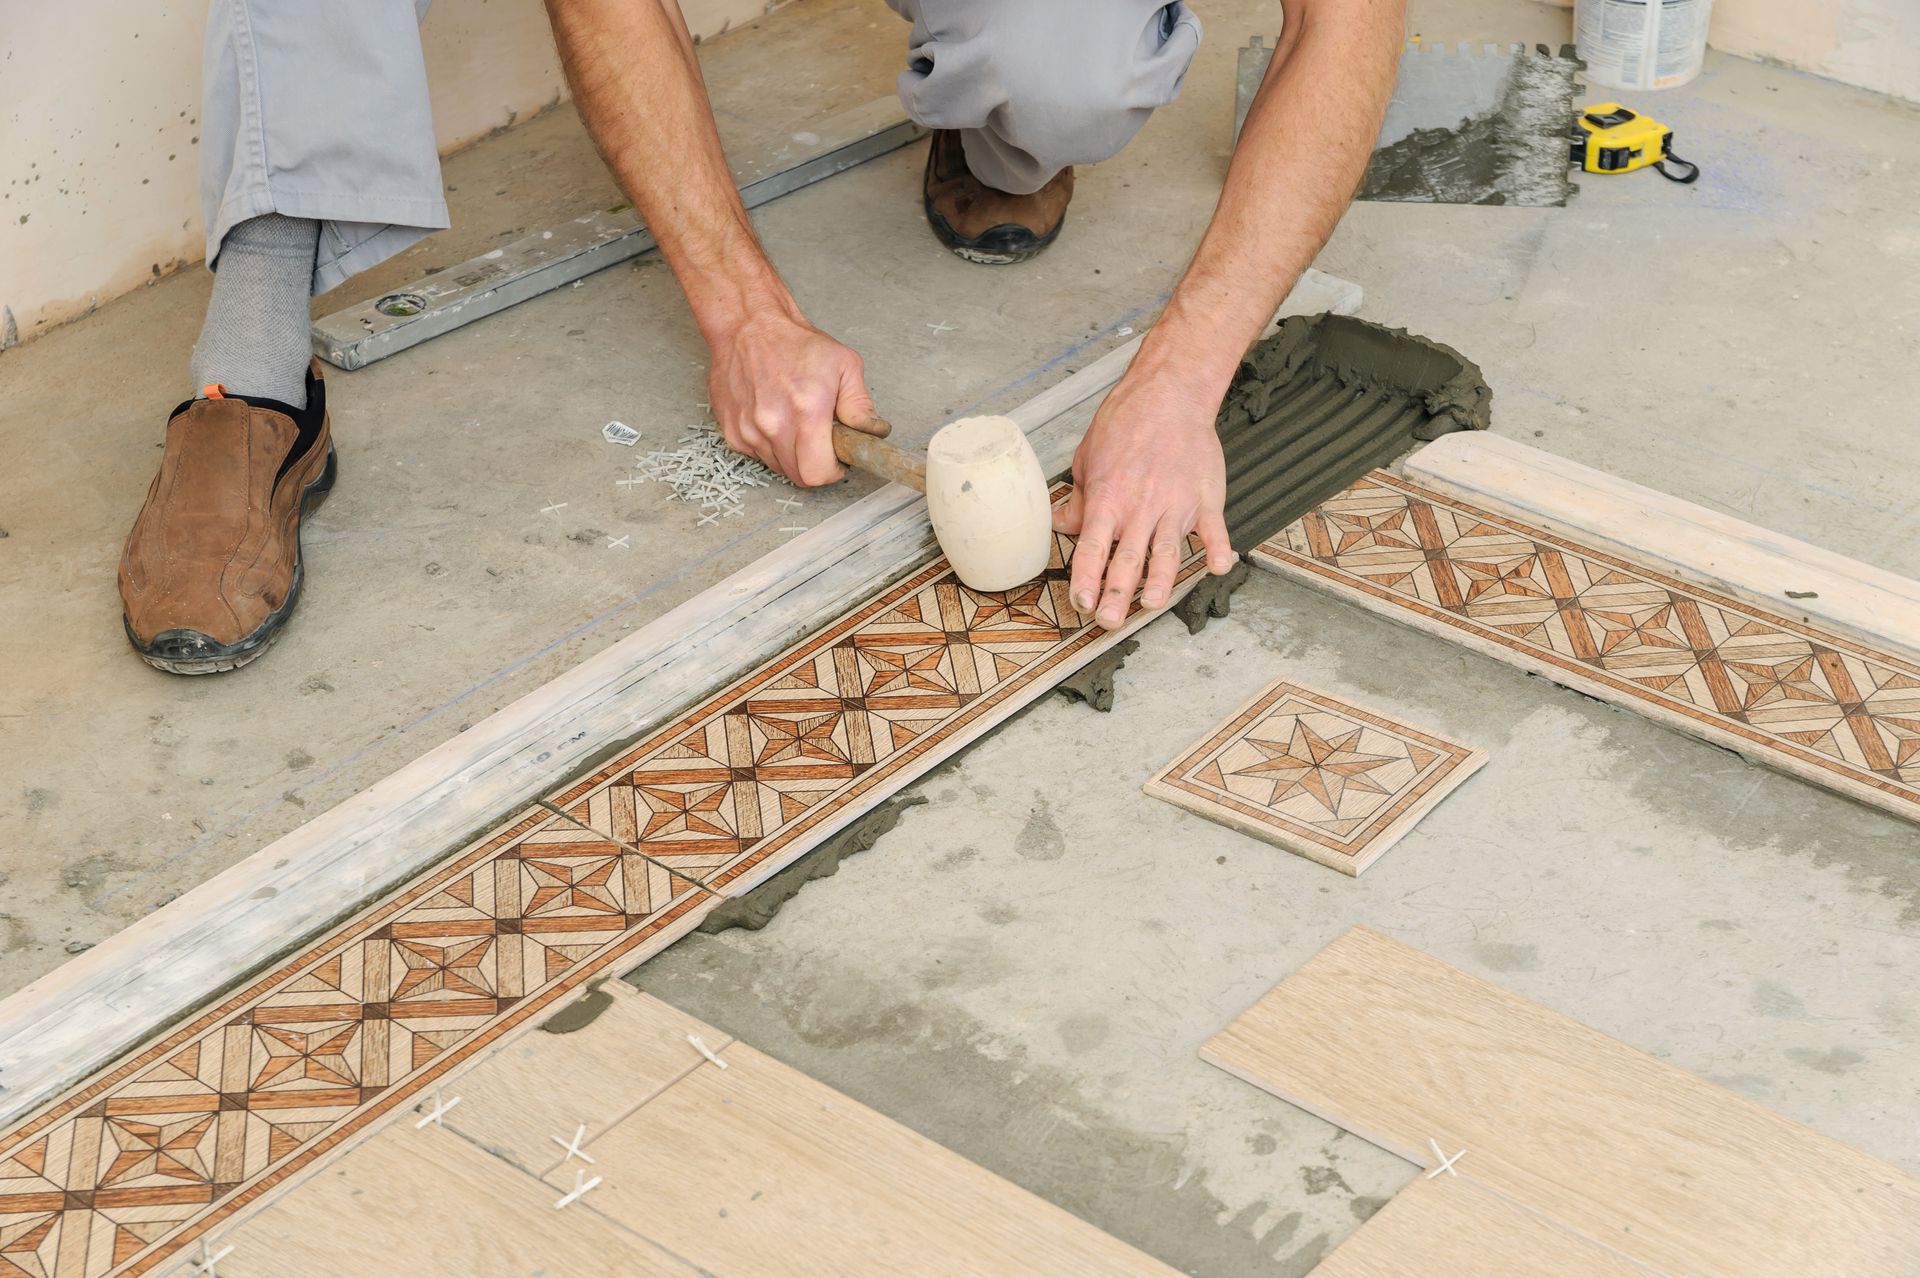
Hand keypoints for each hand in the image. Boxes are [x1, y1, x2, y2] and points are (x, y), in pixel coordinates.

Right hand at [707, 307, 879, 486]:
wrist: (748, 325)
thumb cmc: (795, 342)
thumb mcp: (844, 365)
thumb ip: (860, 405)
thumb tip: (873, 432)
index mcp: (806, 411)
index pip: (818, 473)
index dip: (832, 472)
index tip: (837, 461)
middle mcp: (773, 424)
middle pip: (799, 476)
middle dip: (815, 466)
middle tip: (821, 444)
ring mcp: (749, 430)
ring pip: (778, 467)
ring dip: (792, 456)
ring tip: (796, 425)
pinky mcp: (732, 431)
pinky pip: (757, 455)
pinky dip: (770, 446)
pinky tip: (775, 419)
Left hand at [1052, 359, 1238, 629]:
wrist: (1170, 392)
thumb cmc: (1127, 420)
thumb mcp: (1087, 458)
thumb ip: (1078, 498)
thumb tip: (1063, 524)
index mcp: (1108, 498)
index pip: (1091, 549)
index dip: (1085, 580)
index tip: (1080, 604)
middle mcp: (1141, 507)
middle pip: (1126, 561)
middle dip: (1116, 596)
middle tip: (1109, 622)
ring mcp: (1176, 505)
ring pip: (1166, 553)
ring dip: (1159, 582)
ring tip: (1151, 605)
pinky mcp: (1205, 498)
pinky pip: (1213, 530)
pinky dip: (1217, 549)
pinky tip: (1217, 568)